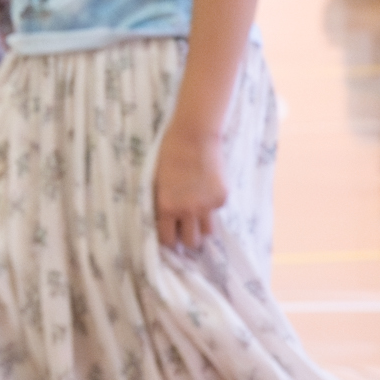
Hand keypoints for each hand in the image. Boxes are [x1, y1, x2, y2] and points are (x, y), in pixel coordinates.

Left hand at [153, 129, 226, 249]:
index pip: (168, 239)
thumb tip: (165, 222)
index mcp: (167, 206)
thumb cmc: (168, 155)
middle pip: (191, 242)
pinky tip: (206, 192)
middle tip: (184, 230)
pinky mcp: (222, 198)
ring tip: (197, 215)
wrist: (193, 137)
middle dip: (187, 239)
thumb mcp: (157, 182)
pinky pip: (217, 212)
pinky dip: (212, 208)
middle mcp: (188, 210)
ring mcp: (208, 205)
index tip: (169, 236)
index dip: (168, 240)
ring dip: (202, 227)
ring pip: (208, 232)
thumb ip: (162, 203)